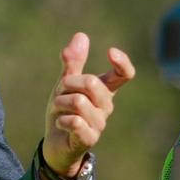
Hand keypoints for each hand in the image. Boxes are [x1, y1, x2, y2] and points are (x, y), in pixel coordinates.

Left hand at [43, 33, 135, 177]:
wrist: (55, 144)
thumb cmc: (64, 111)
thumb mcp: (65, 84)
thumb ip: (73, 62)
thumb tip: (82, 35)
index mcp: (104, 91)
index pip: (124, 75)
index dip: (122, 62)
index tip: (110, 52)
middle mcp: (106, 106)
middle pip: (92, 83)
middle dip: (68, 83)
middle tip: (60, 92)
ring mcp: (99, 123)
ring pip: (79, 101)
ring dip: (60, 102)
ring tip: (58, 110)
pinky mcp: (89, 138)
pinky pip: (75, 121)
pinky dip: (61, 119)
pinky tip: (61, 123)